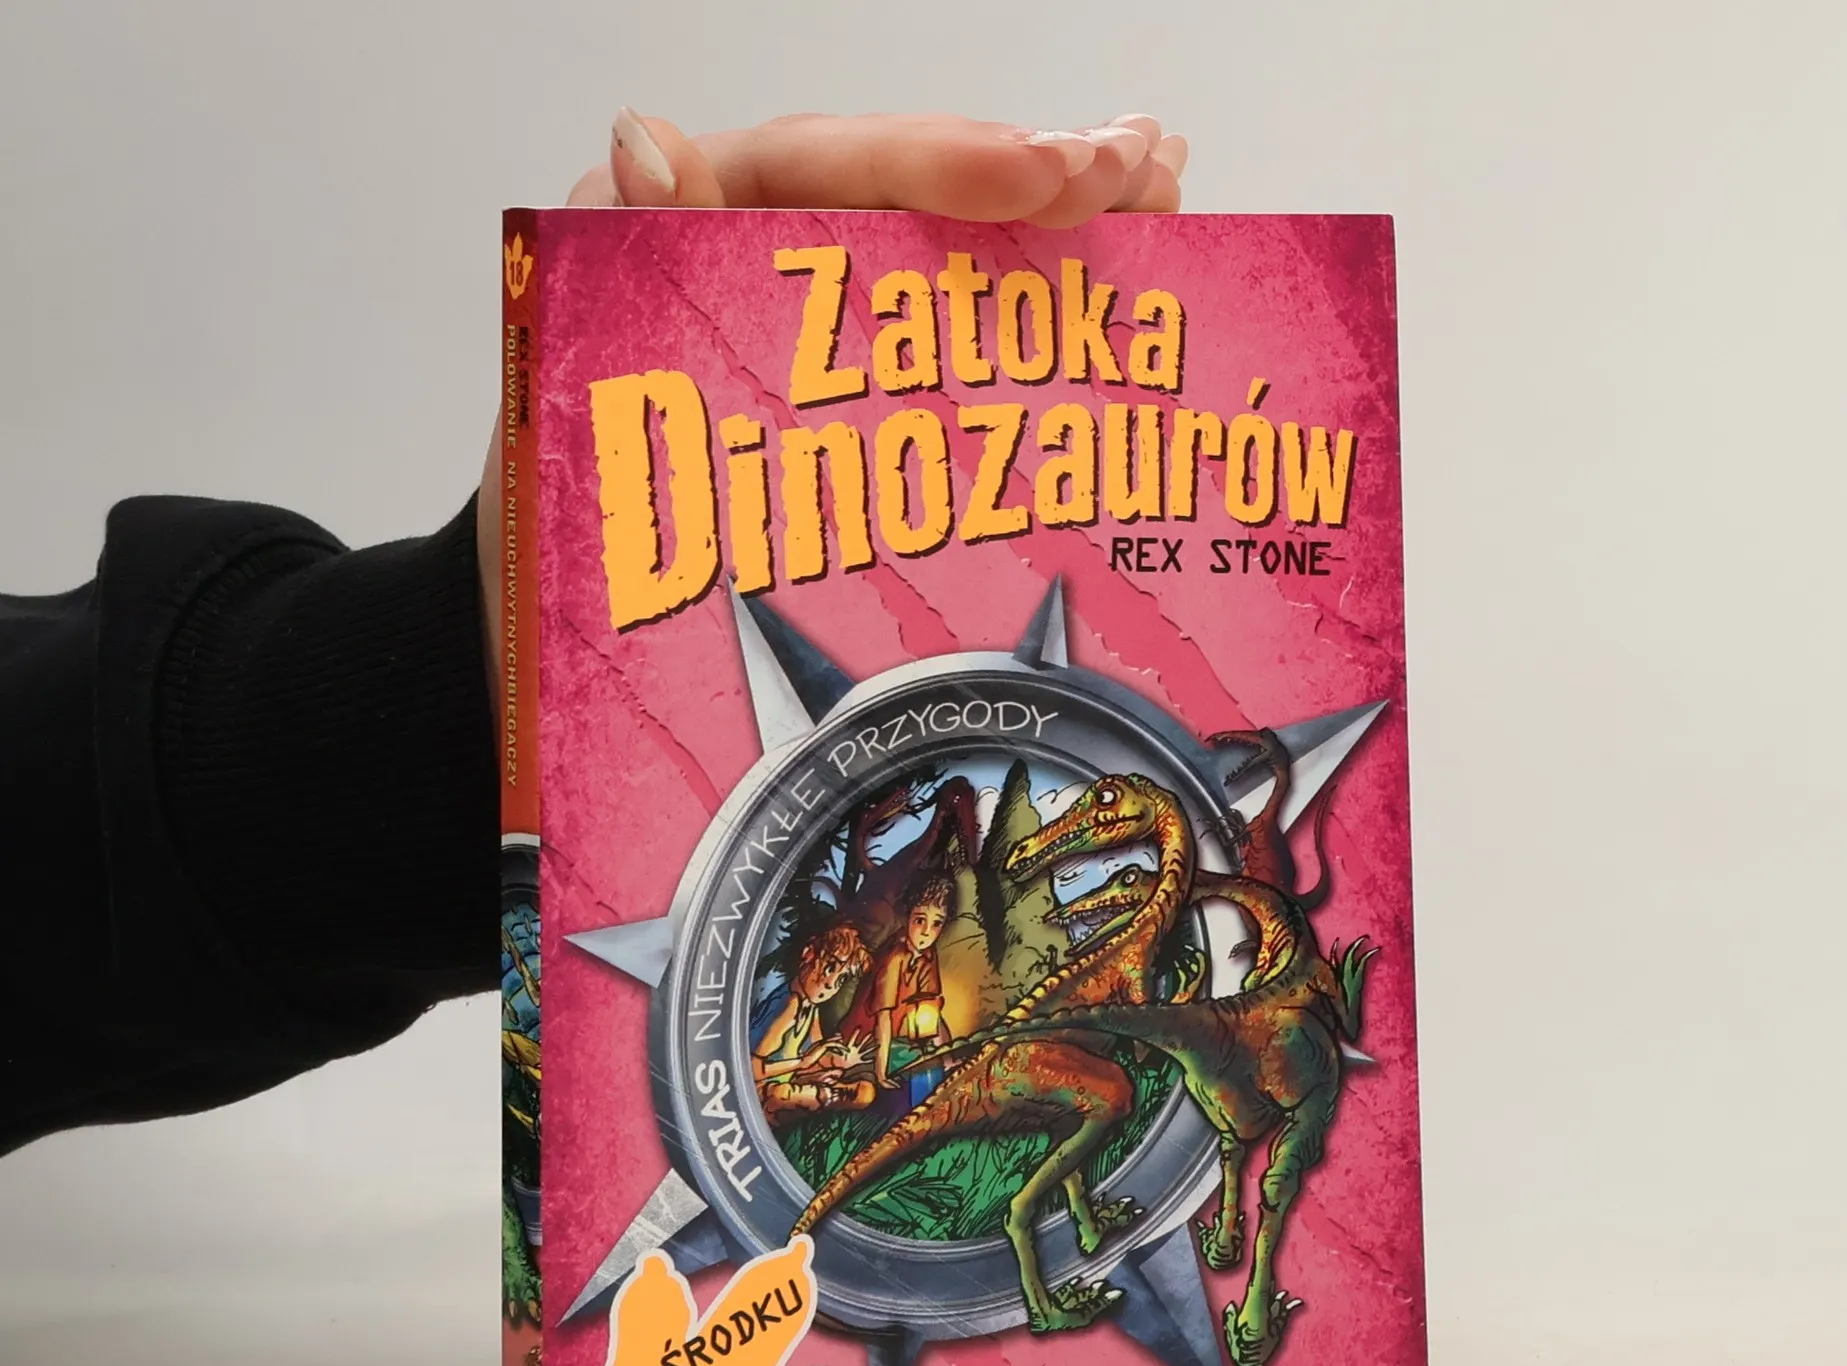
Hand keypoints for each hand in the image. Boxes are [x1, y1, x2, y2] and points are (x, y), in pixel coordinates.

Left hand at [480, 111, 1187, 679]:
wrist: (560, 613)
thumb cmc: (560, 504)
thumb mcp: (576, 385)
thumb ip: (614, 264)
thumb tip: (644, 141)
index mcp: (690, 234)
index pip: (819, 166)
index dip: (929, 160)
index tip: (1027, 175)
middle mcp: (771, 260)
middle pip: (912, 189)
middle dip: (1031, 172)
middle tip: (1129, 170)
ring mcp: (832, 331)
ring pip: (953, 250)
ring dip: (1064, 215)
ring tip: (1157, 186)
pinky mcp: (870, 398)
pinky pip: (959, 334)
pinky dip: (1044, 300)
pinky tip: (1126, 257)